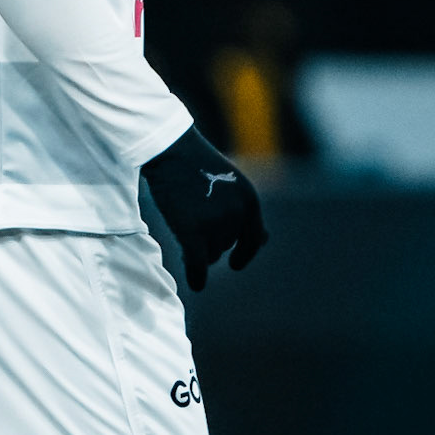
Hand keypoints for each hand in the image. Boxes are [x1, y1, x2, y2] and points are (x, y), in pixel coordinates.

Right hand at [141, 126, 268, 290]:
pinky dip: (197, 276)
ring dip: (198, 250)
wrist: (171, 150)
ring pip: (210, 254)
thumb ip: (245, 212)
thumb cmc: (196, 164)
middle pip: (226, 246)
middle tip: (191, 229)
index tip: (235, 264)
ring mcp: (215, 223)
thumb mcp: (230, 184)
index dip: (245, 253)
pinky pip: (198, 264)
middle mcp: (237, 214)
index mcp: (249, 201)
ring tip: (183, 230)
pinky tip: (196, 283)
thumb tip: (264, 242)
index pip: (254, 239)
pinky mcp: (192, 230)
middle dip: (210, 243)